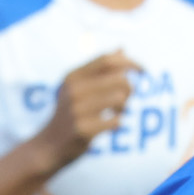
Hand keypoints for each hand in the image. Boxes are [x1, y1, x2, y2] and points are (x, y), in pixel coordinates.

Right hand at [27, 51, 138, 167]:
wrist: (49, 146)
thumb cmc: (70, 114)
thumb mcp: (79, 87)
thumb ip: (100, 68)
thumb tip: (122, 49)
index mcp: (73, 76)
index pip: (107, 60)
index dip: (130, 62)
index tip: (143, 71)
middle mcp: (73, 90)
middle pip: (119, 78)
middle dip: (130, 89)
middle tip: (125, 100)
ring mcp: (76, 110)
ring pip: (120, 98)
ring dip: (124, 107)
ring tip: (116, 113)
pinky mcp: (82, 129)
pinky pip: (116, 121)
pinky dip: (117, 123)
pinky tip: (109, 125)